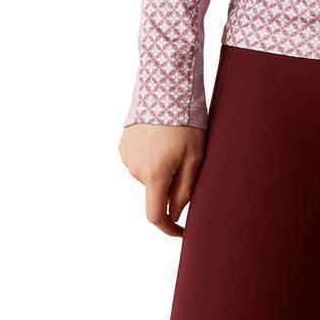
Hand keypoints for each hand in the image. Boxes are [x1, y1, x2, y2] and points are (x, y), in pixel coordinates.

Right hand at [118, 122, 205, 236]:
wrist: (164, 87)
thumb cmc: (186, 120)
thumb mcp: (195, 155)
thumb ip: (185, 188)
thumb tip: (176, 213)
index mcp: (155, 175)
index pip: (156, 215)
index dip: (169, 228)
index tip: (180, 232)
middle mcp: (136, 170)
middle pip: (156, 190)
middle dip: (171, 184)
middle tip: (188, 159)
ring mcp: (127, 157)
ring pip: (148, 175)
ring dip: (161, 167)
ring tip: (174, 141)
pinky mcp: (123, 145)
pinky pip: (139, 160)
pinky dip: (151, 156)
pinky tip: (160, 137)